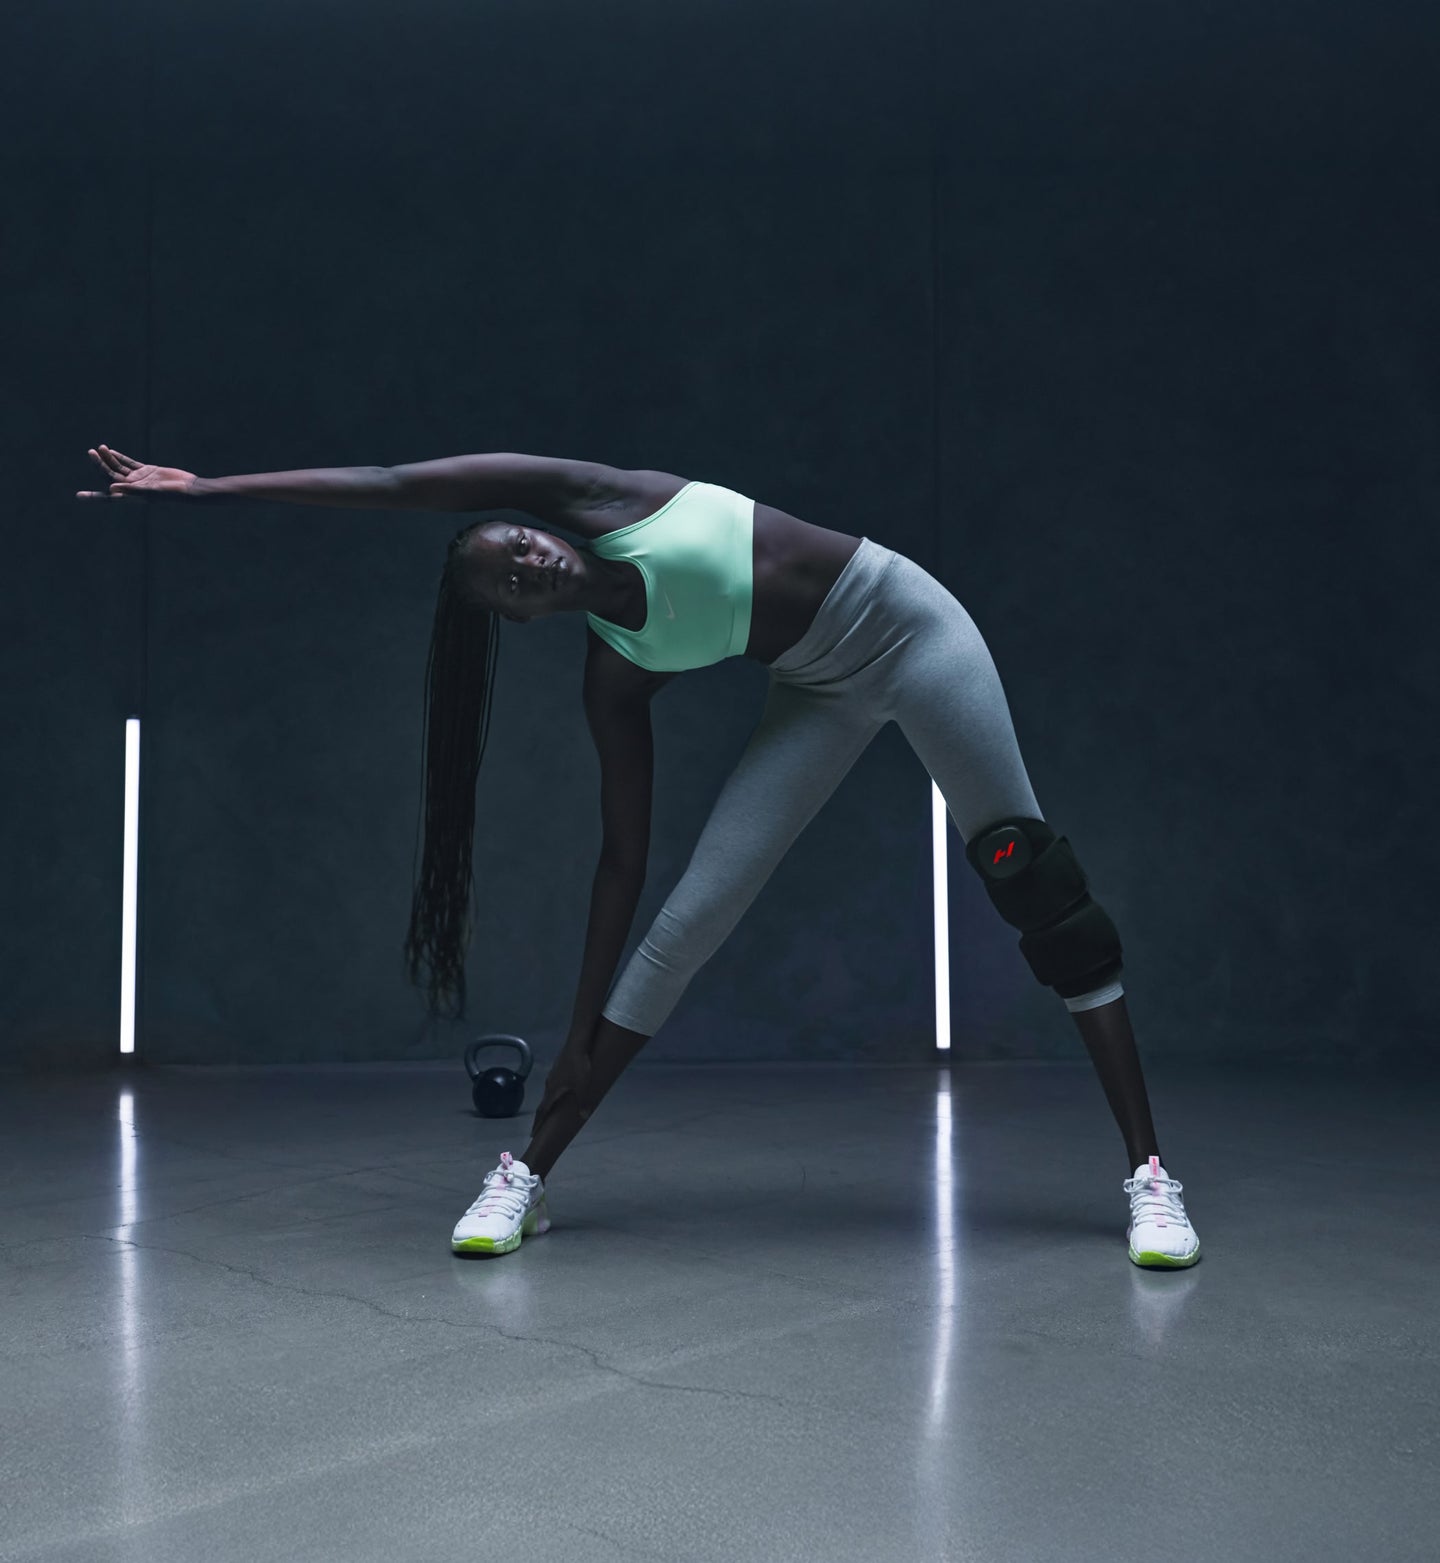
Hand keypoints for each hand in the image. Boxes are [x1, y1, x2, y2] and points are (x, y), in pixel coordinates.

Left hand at [77, 444, 196, 500]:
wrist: (189, 488)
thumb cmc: (172, 494)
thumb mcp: (150, 492)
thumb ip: (131, 490)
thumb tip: (110, 488)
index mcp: (131, 496)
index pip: (108, 496)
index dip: (93, 496)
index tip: (79, 496)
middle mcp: (133, 488)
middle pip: (110, 476)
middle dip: (99, 466)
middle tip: (90, 453)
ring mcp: (140, 479)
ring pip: (118, 468)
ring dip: (108, 459)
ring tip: (97, 448)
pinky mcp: (147, 471)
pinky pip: (129, 463)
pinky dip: (120, 458)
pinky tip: (111, 451)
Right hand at [534, 1036, 596, 1126]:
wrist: (577, 1044)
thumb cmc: (579, 1067)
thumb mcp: (583, 1087)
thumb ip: (583, 1102)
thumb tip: (583, 1117)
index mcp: (553, 1092)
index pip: (542, 1112)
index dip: (538, 1124)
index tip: (532, 1134)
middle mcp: (549, 1085)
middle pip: (543, 1104)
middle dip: (541, 1116)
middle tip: (538, 1127)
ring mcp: (553, 1075)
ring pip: (548, 1092)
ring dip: (548, 1103)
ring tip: (550, 1109)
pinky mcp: (558, 1068)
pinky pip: (554, 1084)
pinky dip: (554, 1092)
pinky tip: (561, 1090)